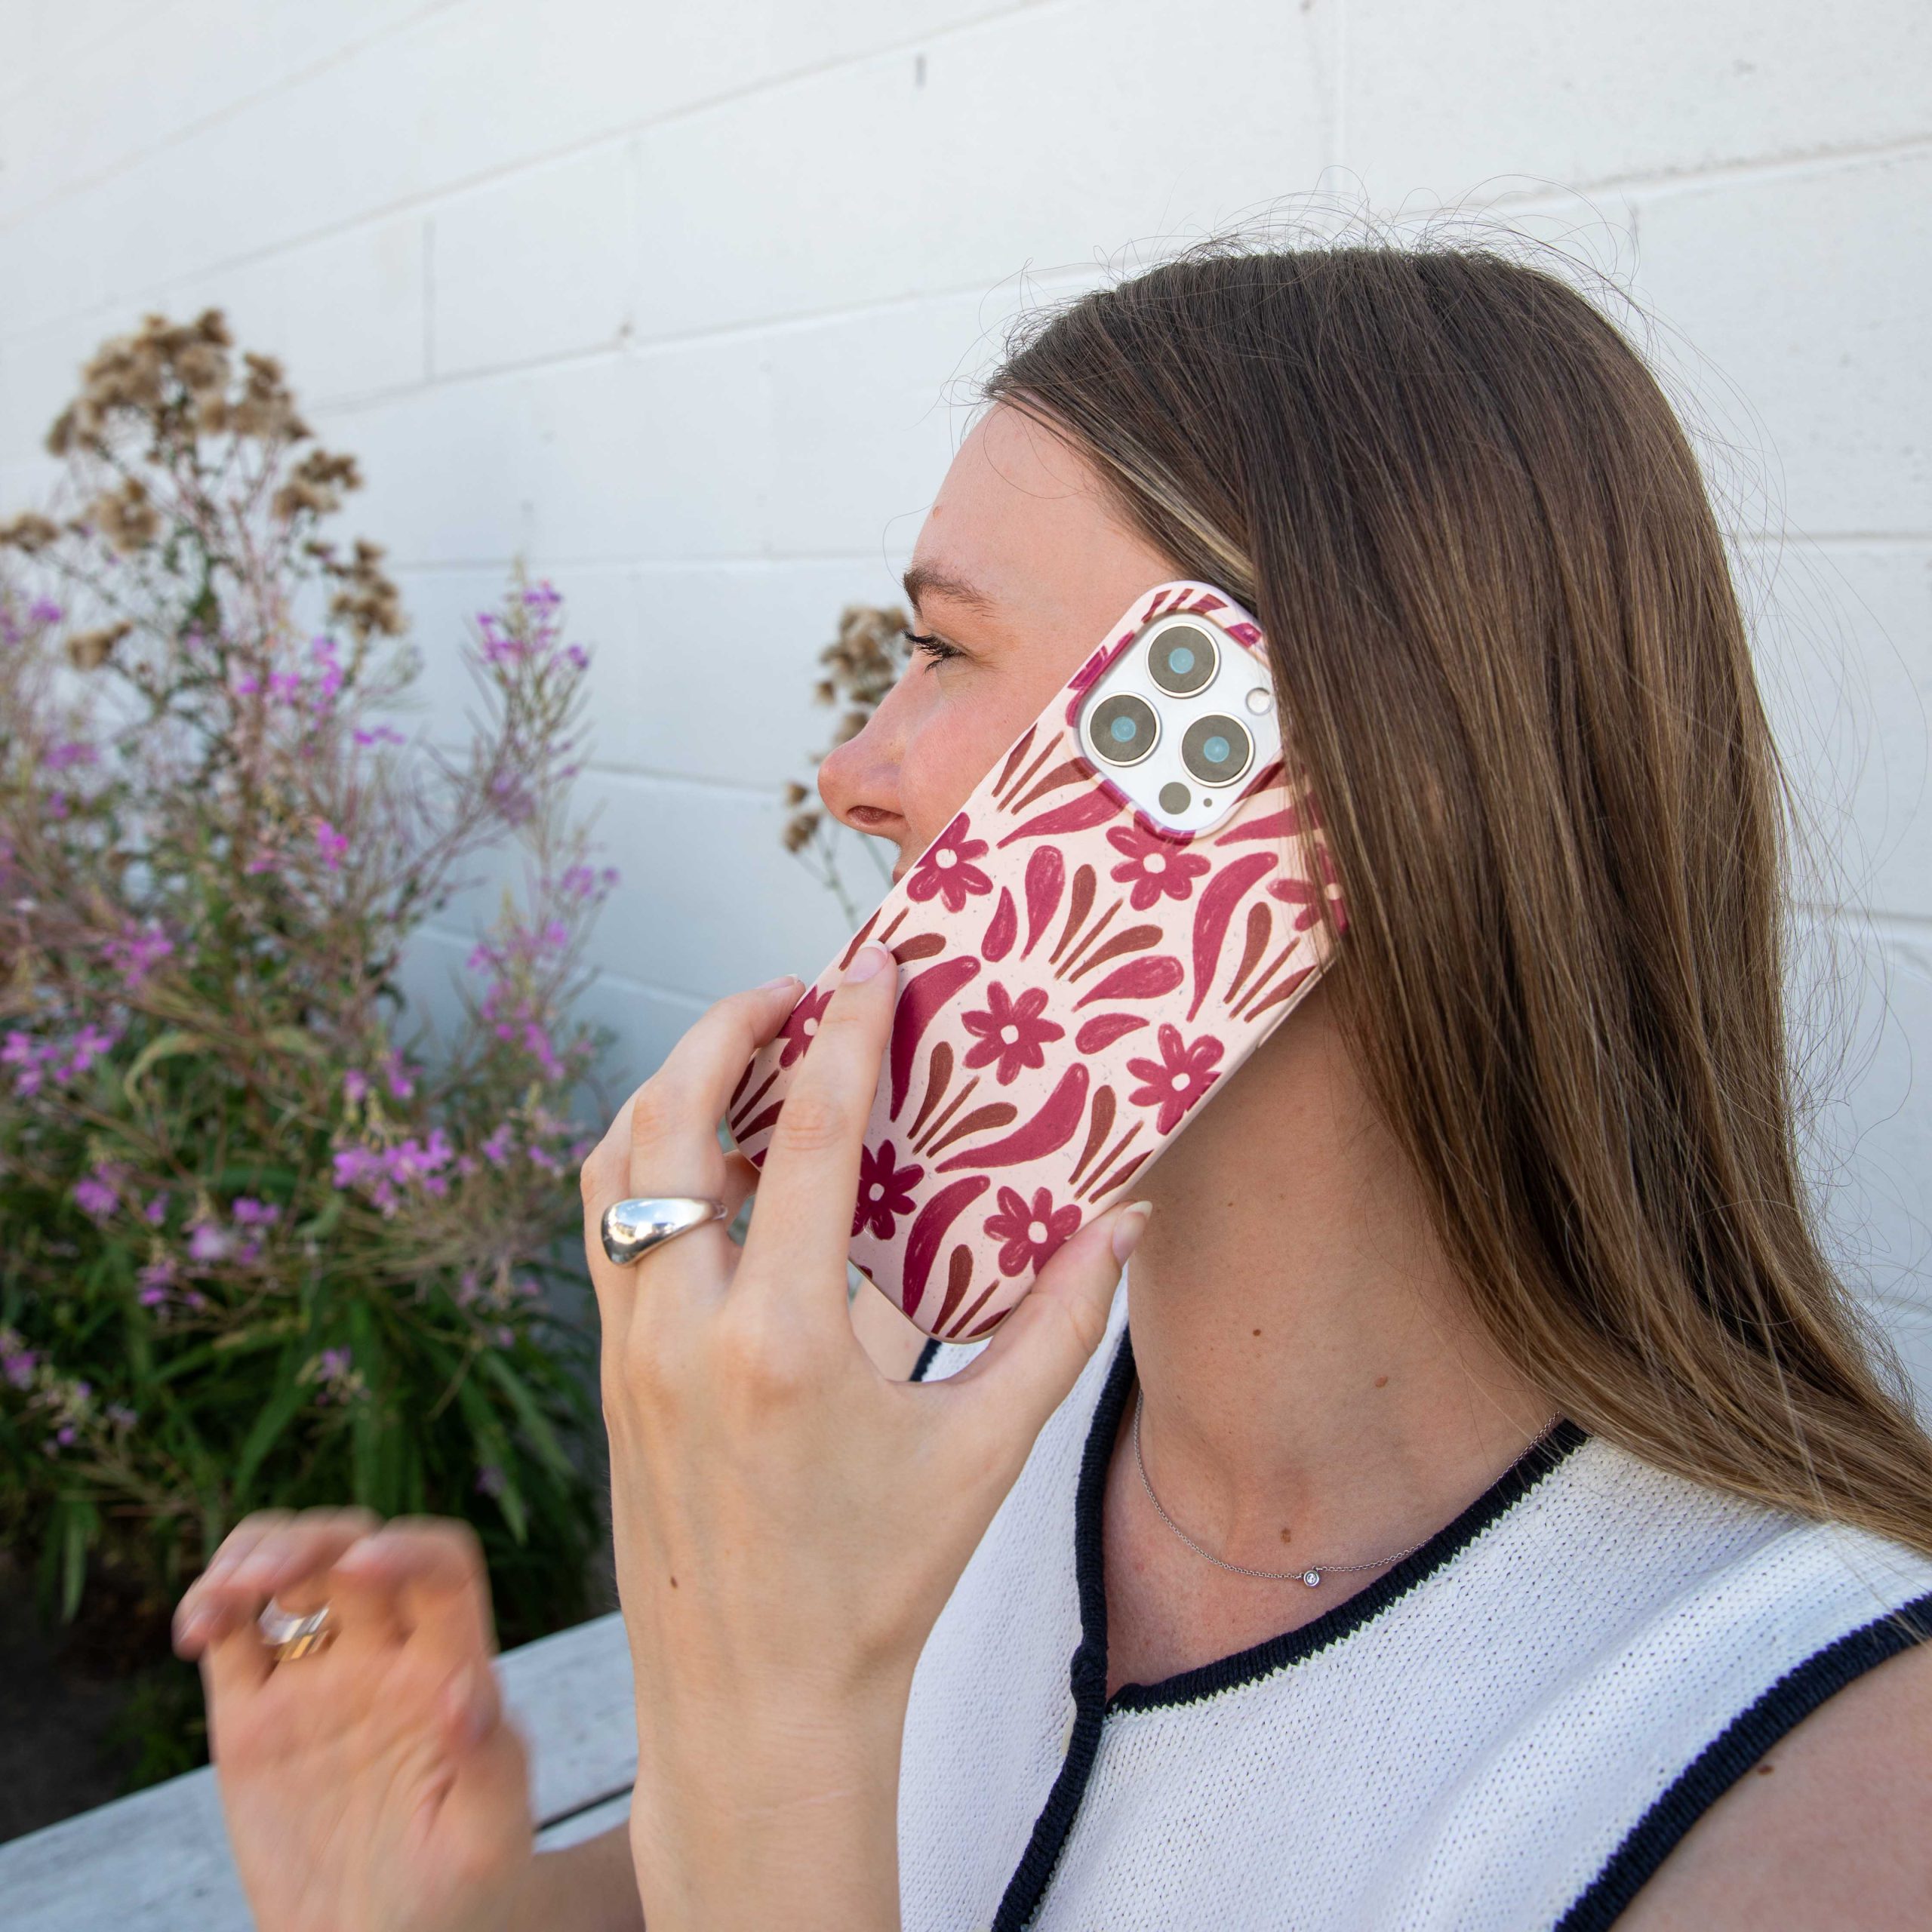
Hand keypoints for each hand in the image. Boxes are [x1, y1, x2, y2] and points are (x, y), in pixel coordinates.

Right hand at [173, 1510, 533, 1931]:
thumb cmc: (464, 1900)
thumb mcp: (489, 1841)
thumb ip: (491, 1765)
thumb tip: (468, 1693)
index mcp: (450, 1669)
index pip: (441, 1567)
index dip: (406, 1548)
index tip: (362, 1564)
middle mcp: (385, 1659)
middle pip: (355, 1549)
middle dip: (310, 1541)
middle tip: (265, 1578)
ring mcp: (318, 1684)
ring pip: (290, 1574)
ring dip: (255, 1554)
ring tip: (224, 1595)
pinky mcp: (254, 1722)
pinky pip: (231, 1638)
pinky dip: (208, 1608)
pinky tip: (197, 1630)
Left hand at [581, 946, 1147, 1930]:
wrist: (755, 1703)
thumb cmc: (877, 1587)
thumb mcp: (986, 1453)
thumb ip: (1060, 1326)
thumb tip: (1121, 1222)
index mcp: (785, 1342)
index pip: (814, 1137)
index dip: (847, 1032)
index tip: (869, 966)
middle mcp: (686, 1329)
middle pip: (675, 1116)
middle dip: (730, 1025)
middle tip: (796, 990)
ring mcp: (630, 1349)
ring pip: (618, 1162)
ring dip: (676, 1085)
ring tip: (751, 1058)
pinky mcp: (611, 1372)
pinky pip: (607, 1226)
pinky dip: (646, 1160)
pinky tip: (714, 1165)